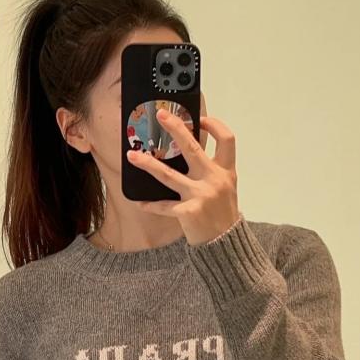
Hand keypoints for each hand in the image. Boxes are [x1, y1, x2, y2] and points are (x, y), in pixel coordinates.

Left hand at [125, 108, 239, 244]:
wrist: (226, 244)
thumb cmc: (223, 214)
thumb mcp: (225, 188)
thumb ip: (212, 171)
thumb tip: (188, 152)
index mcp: (226, 172)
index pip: (227, 140)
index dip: (215, 126)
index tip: (200, 119)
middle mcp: (214, 180)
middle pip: (192, 148)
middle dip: (175, 128)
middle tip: (160, 115)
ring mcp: (201, 195)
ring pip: (168, 175)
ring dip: (148, 164)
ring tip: (132, 156)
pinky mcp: (189, 212)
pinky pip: (164, 206)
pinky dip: (151, 204)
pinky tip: (140, 202)